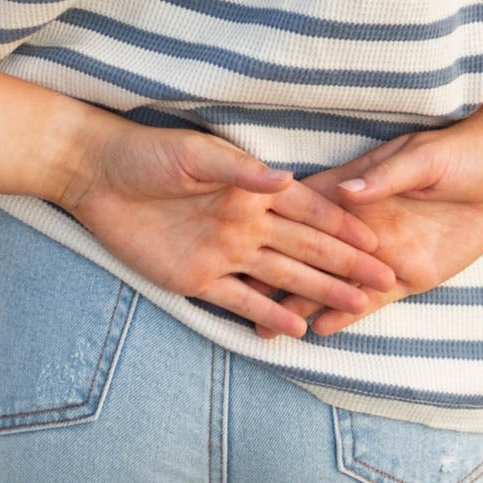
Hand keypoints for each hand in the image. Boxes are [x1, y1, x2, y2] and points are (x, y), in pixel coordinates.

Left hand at [58, 118, 399, 338]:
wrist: (97, 175)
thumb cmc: (147, 153)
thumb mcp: (193, 153)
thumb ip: (239, 171)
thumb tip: (284, 178)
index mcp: (250, 189)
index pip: (306, 209)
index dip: (341, 224)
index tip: (376, 238)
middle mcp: (245, 222)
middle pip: (305, 248)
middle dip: (345, 263)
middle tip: (385, 279)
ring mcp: (224, 252)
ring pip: (282, 276)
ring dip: (318, 291)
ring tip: (357, 306)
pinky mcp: (197, 277)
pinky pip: (240, 300)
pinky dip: (269, 314)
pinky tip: (297, 329)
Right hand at [239, 122, 482, 338]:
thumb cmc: (458, 153)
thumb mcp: (422, 159)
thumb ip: (384, 177)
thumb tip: (347, 191)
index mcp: (358, 187)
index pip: (308, 208)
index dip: (276, 224)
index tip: (240, 239)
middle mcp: (363, 224)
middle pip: (311, 253)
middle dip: (277, 274)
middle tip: (242, 299)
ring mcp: (384, 252)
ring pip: (334, 283)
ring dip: (303, 302)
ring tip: (267, 327)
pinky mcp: (410, 274)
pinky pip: (371, 300)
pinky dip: (346, 315)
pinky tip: (319, 330)